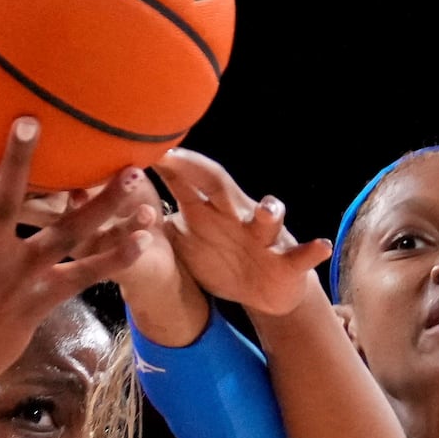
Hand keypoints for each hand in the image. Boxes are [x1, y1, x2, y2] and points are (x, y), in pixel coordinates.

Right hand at [0, 100, 152, 396]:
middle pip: (5, 201)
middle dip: (18, 160)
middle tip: (34, 118)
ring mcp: (17, 279)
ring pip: (65, 236)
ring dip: (102, 206)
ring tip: (132, 175)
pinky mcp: (41, 300)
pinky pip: (84, 275)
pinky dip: (114, 257)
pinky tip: (143, 236)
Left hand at [152, 148, 332, 316]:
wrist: (266, 293)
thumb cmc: (222, 260)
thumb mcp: (187, 241)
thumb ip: (158, 222)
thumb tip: (117, 205)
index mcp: (208, 212)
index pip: (184, 179)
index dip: (163, 165)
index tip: (137, 144)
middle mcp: (237, 216)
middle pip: (219, 186)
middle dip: (199, 171)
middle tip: (176, 157)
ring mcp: (265, 238)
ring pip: (268, 217)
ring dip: (269, 211)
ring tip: (269, 209)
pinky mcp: (288, 263)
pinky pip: (302, 254)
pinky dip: (312, 250)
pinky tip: (320, 246)